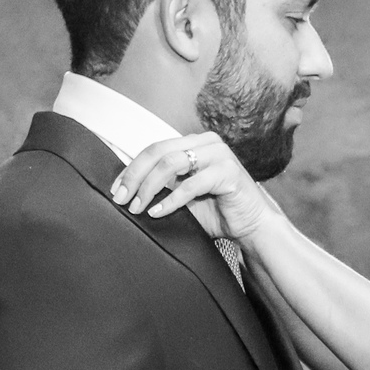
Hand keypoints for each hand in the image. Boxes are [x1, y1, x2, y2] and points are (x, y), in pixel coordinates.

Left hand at [110, 132, 277, 240]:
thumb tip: (127, 190)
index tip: (116, 190)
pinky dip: (170, 200)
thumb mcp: (183, 196)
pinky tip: (158, 212)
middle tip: (121, 198)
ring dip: (149, 187)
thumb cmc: (219, 212)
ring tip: (138, 207)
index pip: (155, 149)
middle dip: (135, 176)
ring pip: (171, 163)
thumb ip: (162, 186)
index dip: (132, 169)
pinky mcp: (228, 172)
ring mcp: (219, 154)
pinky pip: (191, 184)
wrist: (252, 226)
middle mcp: (207, 143)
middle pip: (158, 151)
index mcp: (195, 143)